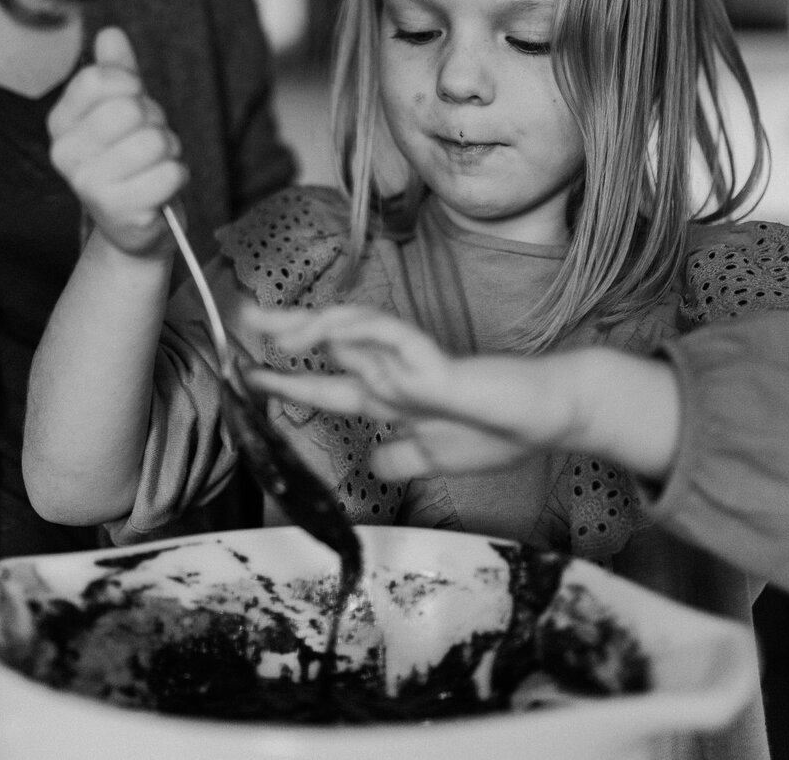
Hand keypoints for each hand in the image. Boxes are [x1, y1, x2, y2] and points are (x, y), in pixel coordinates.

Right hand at [48, 25, 186, 256]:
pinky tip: (161, 187)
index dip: (130, 85)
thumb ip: (118, 71)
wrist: (136, 224)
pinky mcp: (120, 213)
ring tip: (154, 165)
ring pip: (155, 141)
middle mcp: (65, 155)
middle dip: (155, 121)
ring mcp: (89, 186)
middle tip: (149, 142)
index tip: (134, 102)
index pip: (99, 79)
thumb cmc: (130, 159)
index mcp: (60, 123)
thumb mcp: (123, 109)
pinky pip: (170, 173)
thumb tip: (111, 33)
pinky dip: (177, 176)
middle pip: (130, 109)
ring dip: (169, 151)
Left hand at [242, 303, 579, 477]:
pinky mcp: (430, 358)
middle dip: (283, 332)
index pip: (329, 387)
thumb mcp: (437, 459)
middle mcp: (393, 373)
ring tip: (269, 329)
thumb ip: (402, 460)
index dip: (287, 383)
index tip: (249, 380)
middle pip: (328, 345)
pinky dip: (352, 328)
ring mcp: (409, 361)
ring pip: (349, 329)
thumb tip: (370, 466)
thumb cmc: (500, 432)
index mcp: (392, 399)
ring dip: (307, 325)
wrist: (547, 417)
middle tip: (241, 321)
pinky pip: (384, 332)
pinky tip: (323, 333)